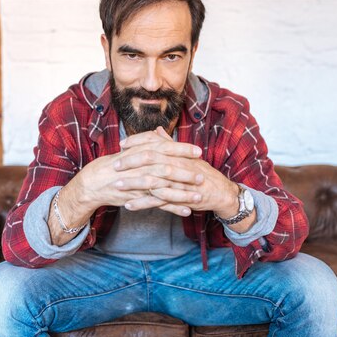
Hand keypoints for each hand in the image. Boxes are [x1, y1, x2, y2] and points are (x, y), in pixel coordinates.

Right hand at [73, 127, 203, 215]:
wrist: (93, 182)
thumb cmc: (114, 165)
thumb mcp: (131, 151)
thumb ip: (148, 143)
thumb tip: (161, 133)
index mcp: (140, 152)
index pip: (164, 148)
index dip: (182, 149)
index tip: (198, 151)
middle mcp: (140, 166)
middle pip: (167, 167)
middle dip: (186, 172)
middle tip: (203, 175)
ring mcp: (138, 183)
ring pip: (164, 187)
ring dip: (182, 192)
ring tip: (198, 196)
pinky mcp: (137, 198)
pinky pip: (157, 204)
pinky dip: (172, 208)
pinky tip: (186, 210)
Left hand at [115, 127, 239, 217]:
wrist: (221, 192)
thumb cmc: (203, 173)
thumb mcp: (187, 156)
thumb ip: (170, 144)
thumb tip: (157, 130)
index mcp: (178, 153)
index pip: (155, 143)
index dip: (137, 142)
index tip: (122, 144)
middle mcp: (177, 165)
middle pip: (150, 160)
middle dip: (130, 162)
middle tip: (114, 164)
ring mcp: (178, 182)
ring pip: (152, 181)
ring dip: (132, 184)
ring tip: (116, 186)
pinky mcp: (179, 199)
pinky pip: (157, 201)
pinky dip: (142, 203)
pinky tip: (128, 205)